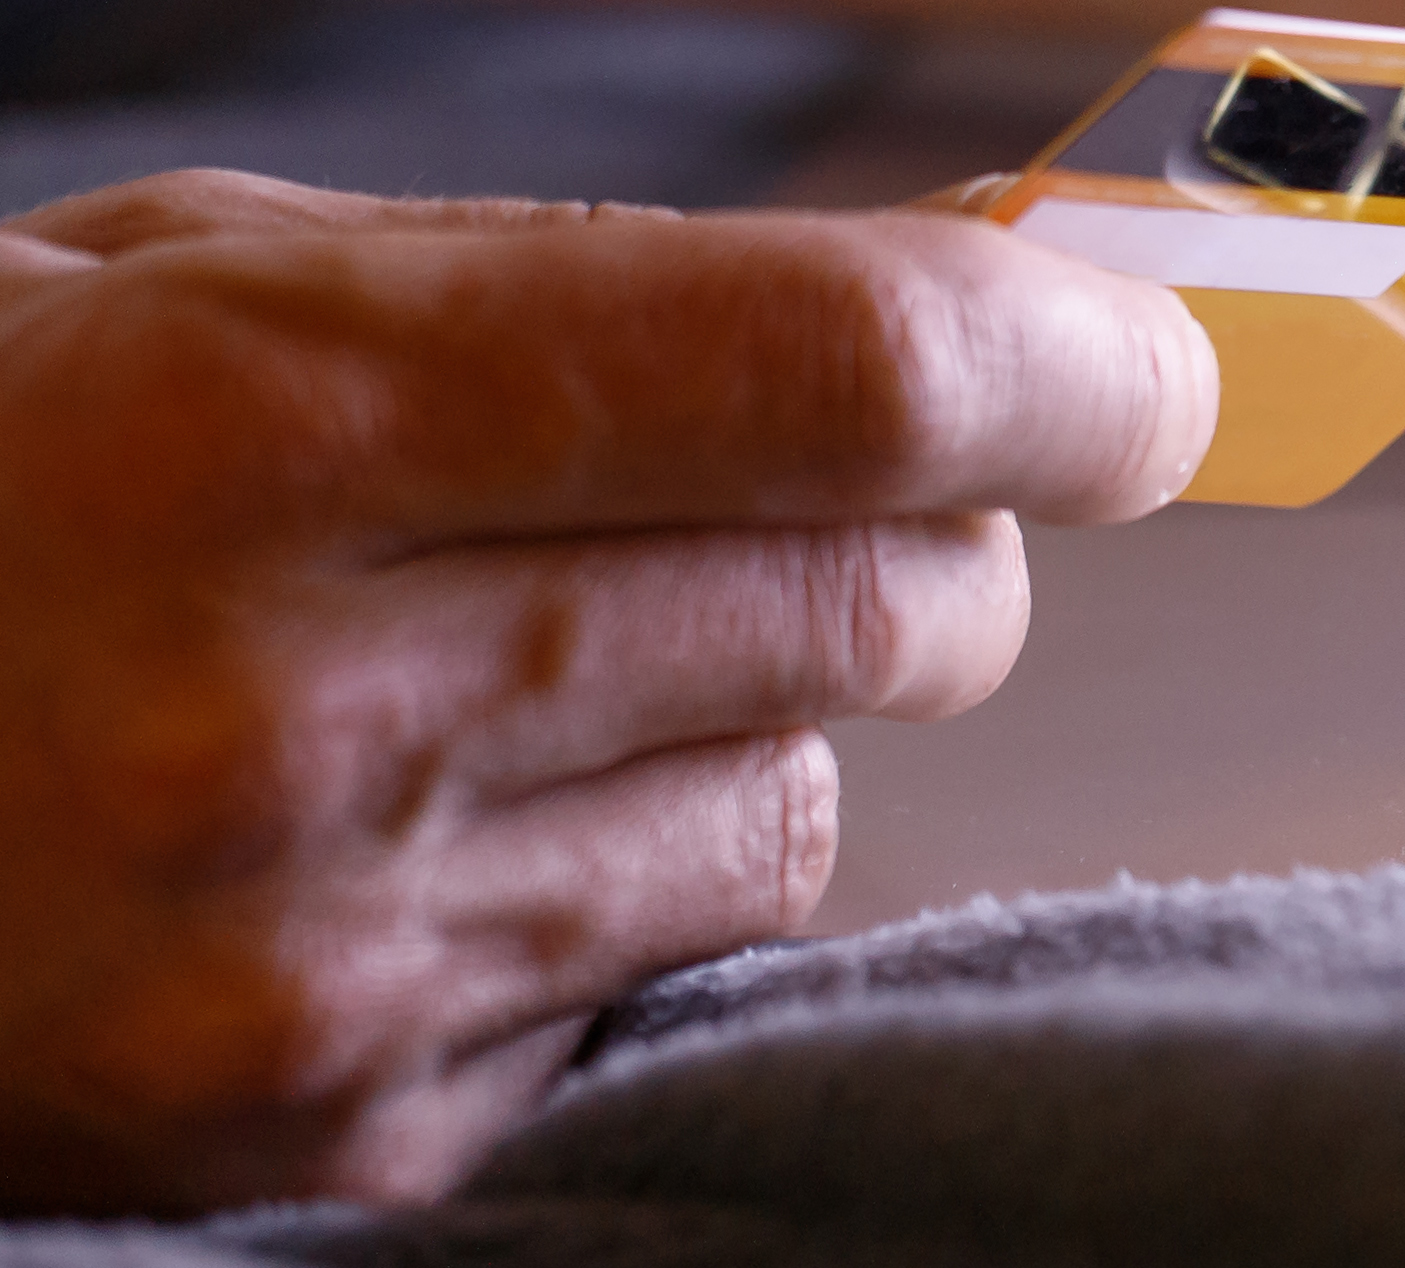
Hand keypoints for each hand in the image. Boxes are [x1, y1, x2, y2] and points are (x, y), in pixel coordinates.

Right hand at [0, 172, 1213, 1213]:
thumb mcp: (222, 277)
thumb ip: (604, 283)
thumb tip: (999, 287)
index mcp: (273, 415)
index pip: (850, 372)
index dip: (1071, 357)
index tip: (1156, 362)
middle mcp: (296, 711)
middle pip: (889, 597)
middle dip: (927, 526)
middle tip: (810, 479)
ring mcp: (300, 975)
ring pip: (800, 800)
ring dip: (752, 707)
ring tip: (517, 656)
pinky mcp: (307, 1153)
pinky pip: (655, 977)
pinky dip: (613, 884)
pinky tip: (419, 823)